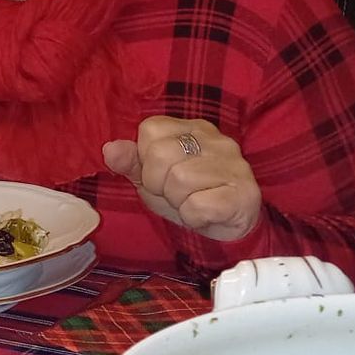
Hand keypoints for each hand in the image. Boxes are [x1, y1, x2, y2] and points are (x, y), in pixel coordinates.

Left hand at [104, 117, 261, 242]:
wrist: (229, 226)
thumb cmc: (189, 195)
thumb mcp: (153, 178)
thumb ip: (130, 161)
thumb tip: (109, 149)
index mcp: (191, 128)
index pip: (150, 129)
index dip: (146, 159)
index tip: (161, 175)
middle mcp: (216, 139)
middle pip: (161, 155)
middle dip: (159, 184)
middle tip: (175, 193)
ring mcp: (234, 164)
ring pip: (180, 180)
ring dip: (178, 201)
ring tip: (191, 202)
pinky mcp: (245, 192)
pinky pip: (199, 205)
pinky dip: (193, 217)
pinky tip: (205, 214)